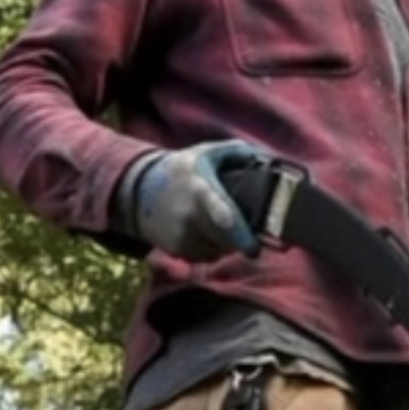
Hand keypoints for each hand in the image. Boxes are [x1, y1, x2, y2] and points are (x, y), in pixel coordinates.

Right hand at [127, 141, 265, 260]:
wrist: (140, 191)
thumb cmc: (182, 169)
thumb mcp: (207, 152)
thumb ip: (238, 152)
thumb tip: (268, 160)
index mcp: (200, 190)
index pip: (218, 210)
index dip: (236, 229)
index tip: (253, 248)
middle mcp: (190, 217)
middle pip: (230, 239)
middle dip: (243, 236)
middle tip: (243, 223)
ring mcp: (183, 237)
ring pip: (222, 250)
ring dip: (228, 242)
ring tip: (220, 223)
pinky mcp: (178, 251)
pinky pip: (209, 257)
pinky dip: (214, 249)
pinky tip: (207, 232)